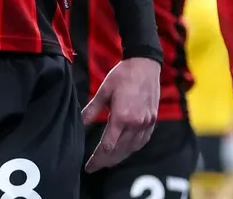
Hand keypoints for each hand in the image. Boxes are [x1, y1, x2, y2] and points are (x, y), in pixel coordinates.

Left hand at [81, 57, 159, 171]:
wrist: (145, 64)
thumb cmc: (122, 75)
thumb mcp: (103, 91)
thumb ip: (92, 110)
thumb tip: (80, 123)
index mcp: (121, 117)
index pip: (108, 147)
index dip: (97, 159)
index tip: (88, 166)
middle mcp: (135, 124)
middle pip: (119, 152)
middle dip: (106, 162)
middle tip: (94, 167)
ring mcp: (146, 123)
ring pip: (131, 149)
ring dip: (118, 158)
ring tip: (107, 162)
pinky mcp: (152, 120)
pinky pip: (142, 142)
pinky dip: (132, 149)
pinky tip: (125, 151)